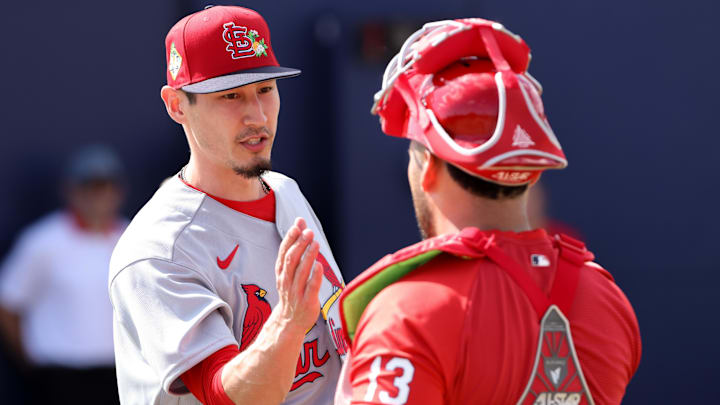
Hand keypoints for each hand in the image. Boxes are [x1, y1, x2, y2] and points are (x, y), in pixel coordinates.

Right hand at [274, 217, 322, 334]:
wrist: (290, 321)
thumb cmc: (293, 290)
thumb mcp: (291, 269)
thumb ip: (295, 245)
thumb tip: (300, 221)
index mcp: (281, 272)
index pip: (283, 253)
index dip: (289, 239)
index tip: (297, 226)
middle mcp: (286, 281)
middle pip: (290, 261)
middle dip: (299, 245)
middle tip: (309, 232)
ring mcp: (296, 293)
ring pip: (300, 273)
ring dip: (307, 257)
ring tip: (315, 243)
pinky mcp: (307, 302)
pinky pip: (310, 288)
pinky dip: (314, 277)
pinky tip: (319, 265)